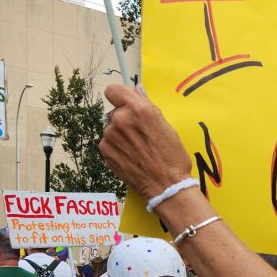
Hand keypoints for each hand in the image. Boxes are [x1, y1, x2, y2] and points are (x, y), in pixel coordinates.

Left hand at [101, 85, 191, 200]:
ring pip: (111, 128)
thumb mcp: (167, 127)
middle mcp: (121, 120)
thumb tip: (138, 91)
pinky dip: (117, 147)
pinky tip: (131, 157)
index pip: (114, 90)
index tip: (126, 103)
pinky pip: (108, 142)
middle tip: (140, 134)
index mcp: (139, 110)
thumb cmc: (172, 158)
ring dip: (121, 134)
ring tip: (137, 149)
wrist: (166, 186)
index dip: (120, 96)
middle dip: (125, 119)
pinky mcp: (105, 151)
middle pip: (115, 111)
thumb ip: (148, 107)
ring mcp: (110, 136)